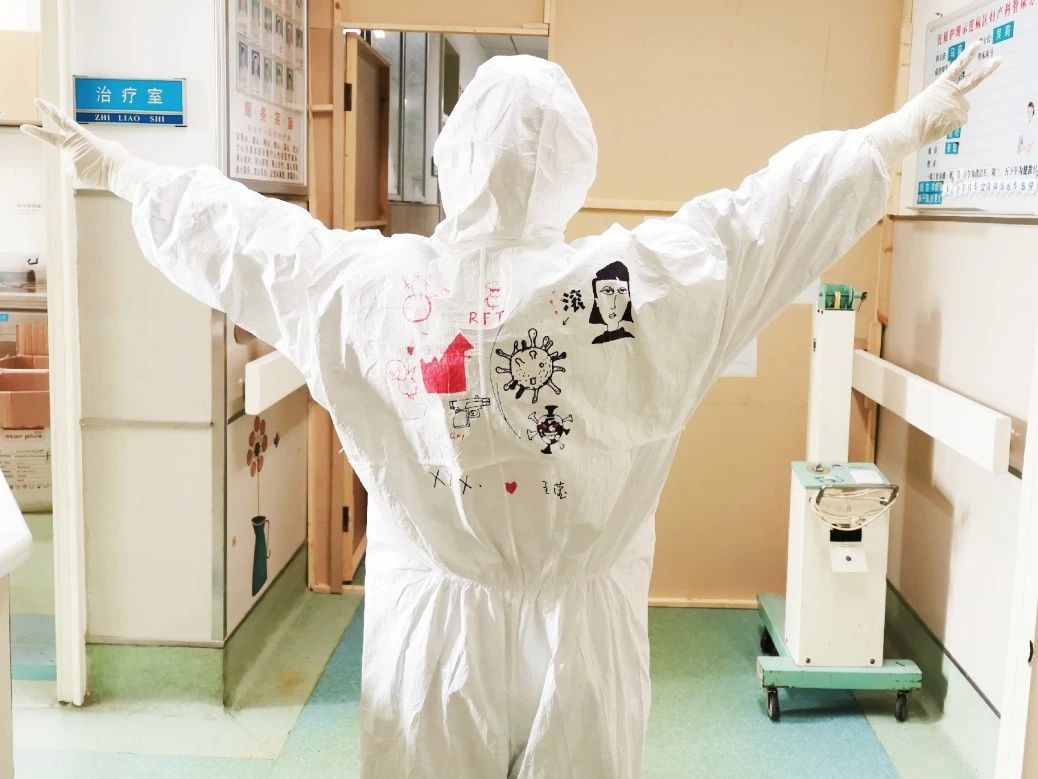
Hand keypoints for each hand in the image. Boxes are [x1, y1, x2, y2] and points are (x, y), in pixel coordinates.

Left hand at [21, 98, 136, 191]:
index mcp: (80, 135)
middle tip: (23, 127)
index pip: (61, 119)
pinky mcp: (72, 175)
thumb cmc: (118, 159)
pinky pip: (77, 176)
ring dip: (84, 167)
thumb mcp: (106, 145)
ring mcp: (70, 161)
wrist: (122, 174)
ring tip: (98, 168)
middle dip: (35, 132)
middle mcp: (71, 147)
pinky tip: (96, 176)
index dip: (49, 109)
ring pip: (73, 164)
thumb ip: (90, 145)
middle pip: (50, 138)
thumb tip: (85, 153)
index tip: (38, 102)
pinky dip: (87, 178)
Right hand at [866, 41, 1001, 165]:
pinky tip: (938, 127)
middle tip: (1000, 59)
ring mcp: (957, 105)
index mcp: (940, 85)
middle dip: (987, 69)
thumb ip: (940, 101)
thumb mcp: (924, 102)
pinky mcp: (959, 118)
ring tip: (936, 120)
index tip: (979, 44)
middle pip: (974, 80)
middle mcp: (952, 92)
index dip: (969, 54)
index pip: (957, 66)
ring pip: (962, 110)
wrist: (906, 130)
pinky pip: (959, 123)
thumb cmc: (909, 119)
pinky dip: (950, 126)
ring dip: (952, 115)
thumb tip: (951, 112)